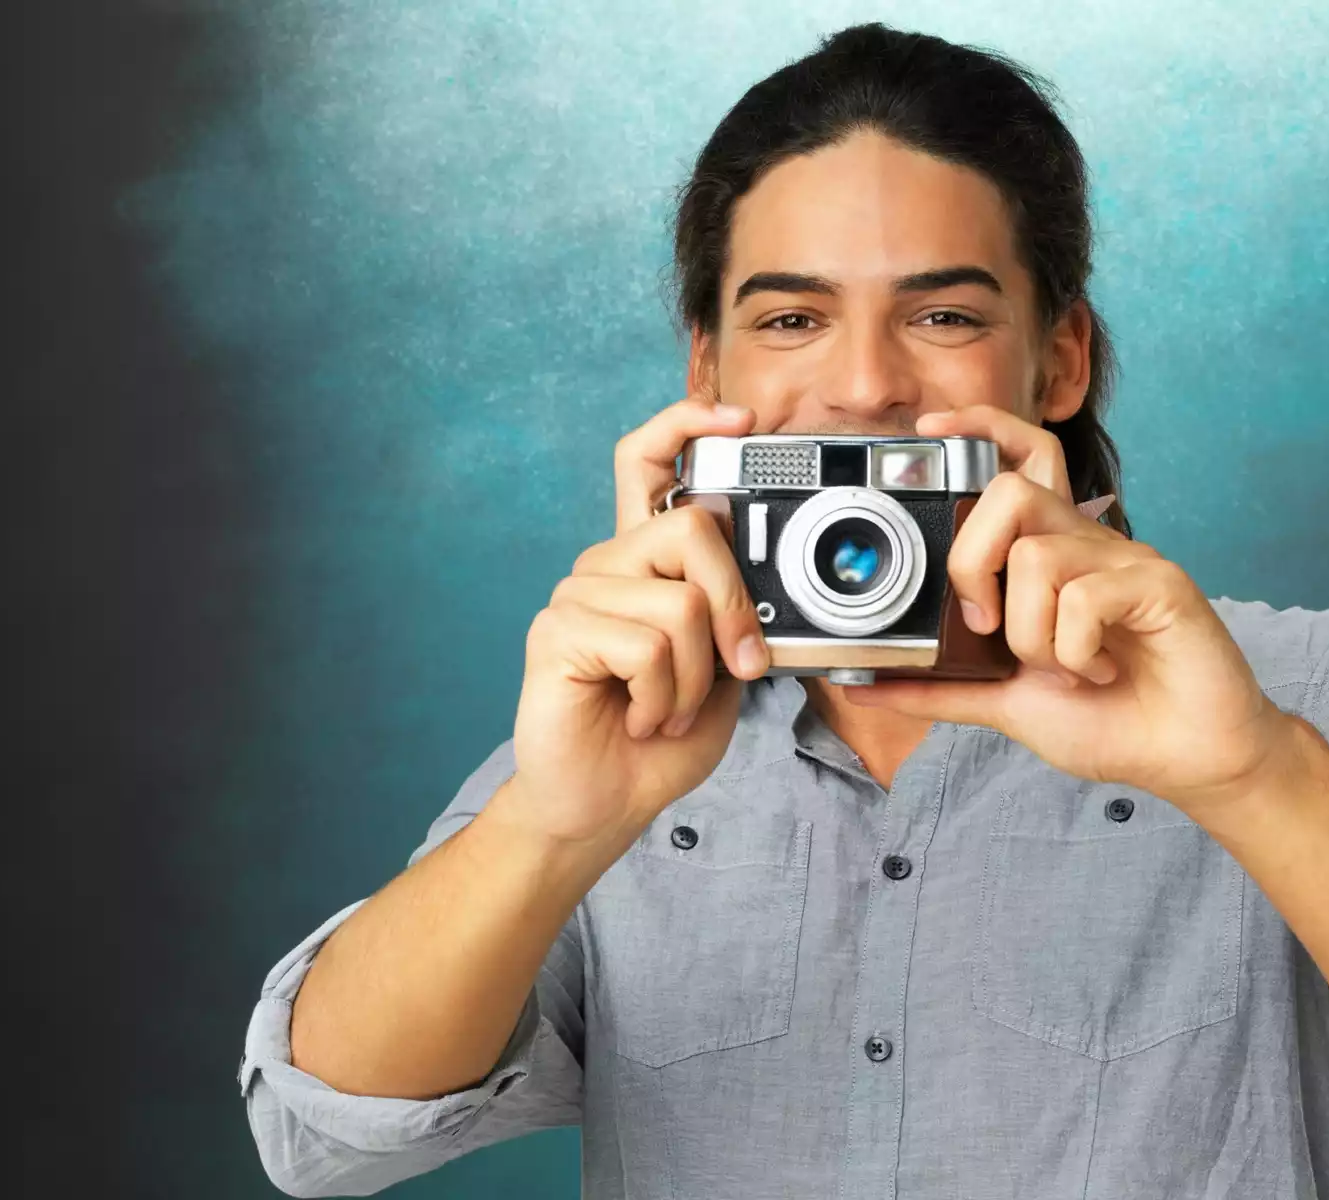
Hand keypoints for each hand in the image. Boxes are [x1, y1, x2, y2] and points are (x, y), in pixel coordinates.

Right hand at [495, 397, 767, 846]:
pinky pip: (647, 646)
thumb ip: (740, 619)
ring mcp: (577, 593)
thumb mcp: (724, 671)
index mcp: (647, 561)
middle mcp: (607, 563)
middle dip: (734, 608)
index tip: (741, 419)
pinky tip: (639, 717)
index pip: (649, 462)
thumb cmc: (664, 736)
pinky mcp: (557, 631)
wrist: (606, 803)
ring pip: (680, 603)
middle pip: (693, 528)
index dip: (687, 424)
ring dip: (696, 679)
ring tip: (669, 708)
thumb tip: (772, 588)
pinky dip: (664, 699)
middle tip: (733, 671)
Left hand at [846, 406, 1298, 814]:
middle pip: (1010, 492)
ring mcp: (1125, 559)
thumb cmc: (1109, 720)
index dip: (980, 428)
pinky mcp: (1161, 583)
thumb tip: (865, 684)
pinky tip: (1101, 671)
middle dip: (972, 562)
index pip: (1019, 460)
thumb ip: (941, 686)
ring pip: (1037, 556)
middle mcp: (1086, 544)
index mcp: (1051, 557)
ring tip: (1064, 669)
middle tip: (986, 626)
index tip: (929, 427)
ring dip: (1032, 635)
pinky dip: (1076, 650)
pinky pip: (1086, 595)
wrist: (1186, 760)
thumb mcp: (1006, 702)